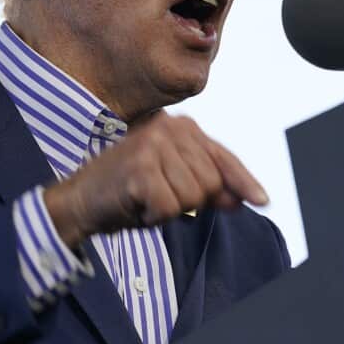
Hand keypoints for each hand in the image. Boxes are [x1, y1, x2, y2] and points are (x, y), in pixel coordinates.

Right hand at [43, 114, 267, 248]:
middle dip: (189, 202)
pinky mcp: (140, 168)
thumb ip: (209, 187)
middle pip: (212, 183)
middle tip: (157, 195)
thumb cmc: (128, 192)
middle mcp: (170, 127)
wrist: (79, 200)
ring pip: (194, 197)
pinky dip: (153, 217)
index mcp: (181, 126)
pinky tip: (135, 204)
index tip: (263, 201)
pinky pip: (170, 208)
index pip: (223, 157)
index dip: (244, 182)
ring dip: (170, 210)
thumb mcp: (174, 185)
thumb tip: (243, 198)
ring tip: (145, 198)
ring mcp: (153, 145)